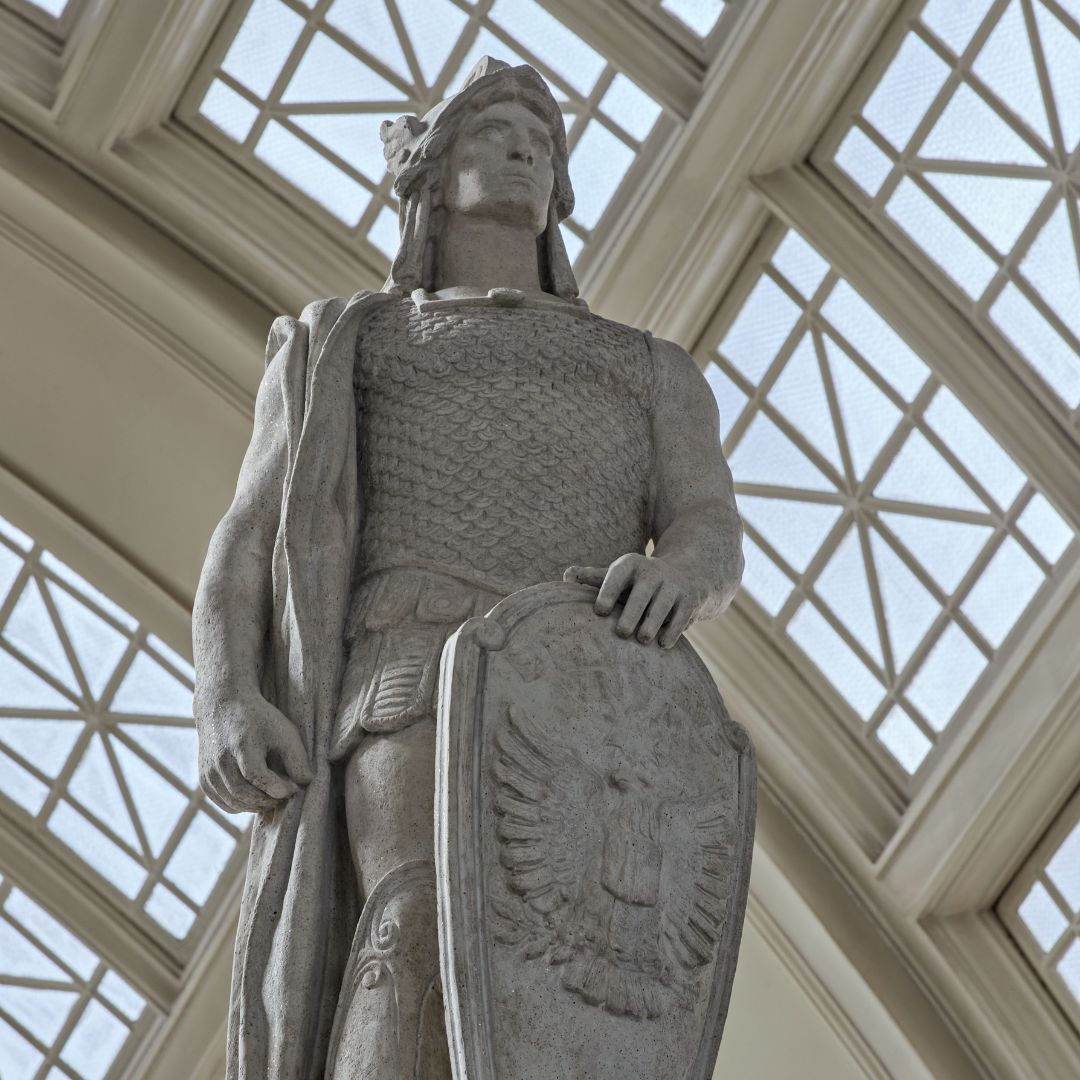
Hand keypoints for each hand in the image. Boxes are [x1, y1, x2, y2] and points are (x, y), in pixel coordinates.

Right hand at [195, 689, 312, 813]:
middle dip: (268, 800)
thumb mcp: (283, 730)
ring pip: (233, 802)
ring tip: (272, 797)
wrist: (223, 707)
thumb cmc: (258, 719)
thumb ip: (297, 756)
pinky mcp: (204, 779)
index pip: (257, 776)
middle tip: (284, 796)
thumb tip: (307, 782)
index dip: (277, 787)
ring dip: (256, 806)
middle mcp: (220, 760)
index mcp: (241, 745)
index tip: (293, 788)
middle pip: (244, 793)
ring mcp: (209, 771)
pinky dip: (241, 806)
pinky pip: (223, 803)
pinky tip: (256, 798)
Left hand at [563, 554, 704, 648]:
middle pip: (642, 593)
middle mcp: (653, 572)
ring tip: (642, 639)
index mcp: (631, 564)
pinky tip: (663, 645)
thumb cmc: (639, 582)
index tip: (599, 611)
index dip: (608, 592)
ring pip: (663, 606)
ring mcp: (673, 586)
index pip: (617, 576)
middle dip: (632, 612)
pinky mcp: (690, 600)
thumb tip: (566, 576)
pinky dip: (673, 631)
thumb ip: (593, 578)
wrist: (687, 575)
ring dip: (653, 623)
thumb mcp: (619, 576)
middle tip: (621, 633)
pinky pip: (681, 617)